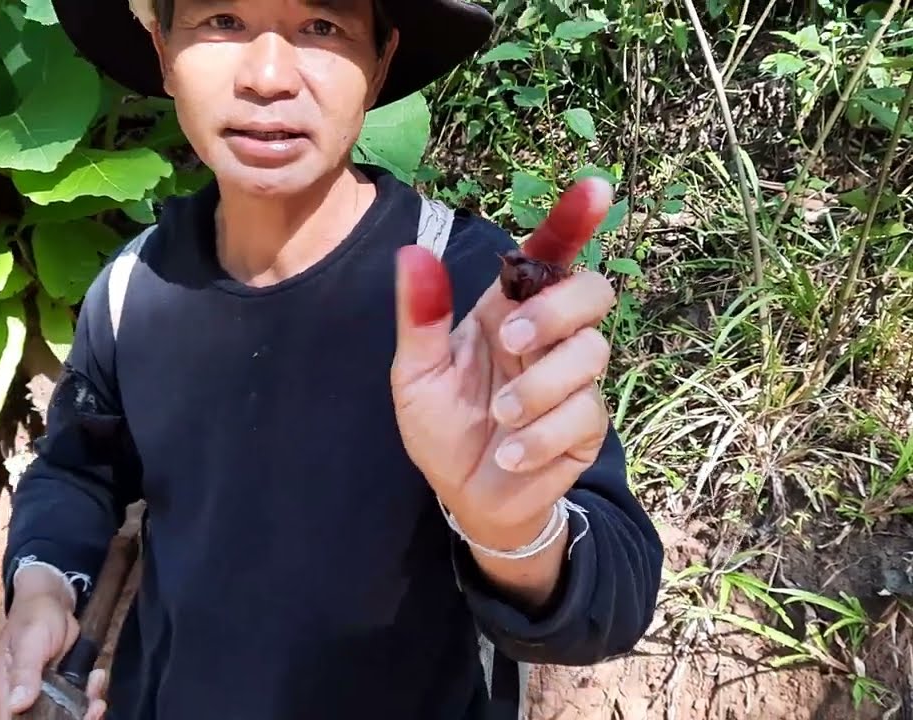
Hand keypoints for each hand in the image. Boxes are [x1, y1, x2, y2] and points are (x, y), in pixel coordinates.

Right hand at [0, 568, 108, 719]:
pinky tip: (98, 678)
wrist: (53, 597)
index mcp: (5, 690)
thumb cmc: (34, 615)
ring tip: (98, 699)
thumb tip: (16, 705)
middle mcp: (23, 696)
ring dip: (84, 712)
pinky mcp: (63, 686)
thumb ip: (24, 671)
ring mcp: (44, 692)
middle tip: (91, 710)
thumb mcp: (29, 640)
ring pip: (63, 716)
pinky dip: (90, 696)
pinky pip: (77, 701)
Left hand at [390, 178, 615, 553]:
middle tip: (509, 341)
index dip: (573, 220)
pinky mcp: (586, 427)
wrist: (464, 495)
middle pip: (592, 291)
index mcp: (506, 310)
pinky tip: (509, 453)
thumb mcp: (417, 373)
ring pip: (591, 353)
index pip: (548, 255)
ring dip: (539, 385)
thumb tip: (413, 252)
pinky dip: (540, 436)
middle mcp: (547, 336)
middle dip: (554, 311)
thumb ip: (420, 317)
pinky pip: (583, 415)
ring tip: (498, 416)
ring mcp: (573, 381)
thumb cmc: (442, 426)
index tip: (594, 188)